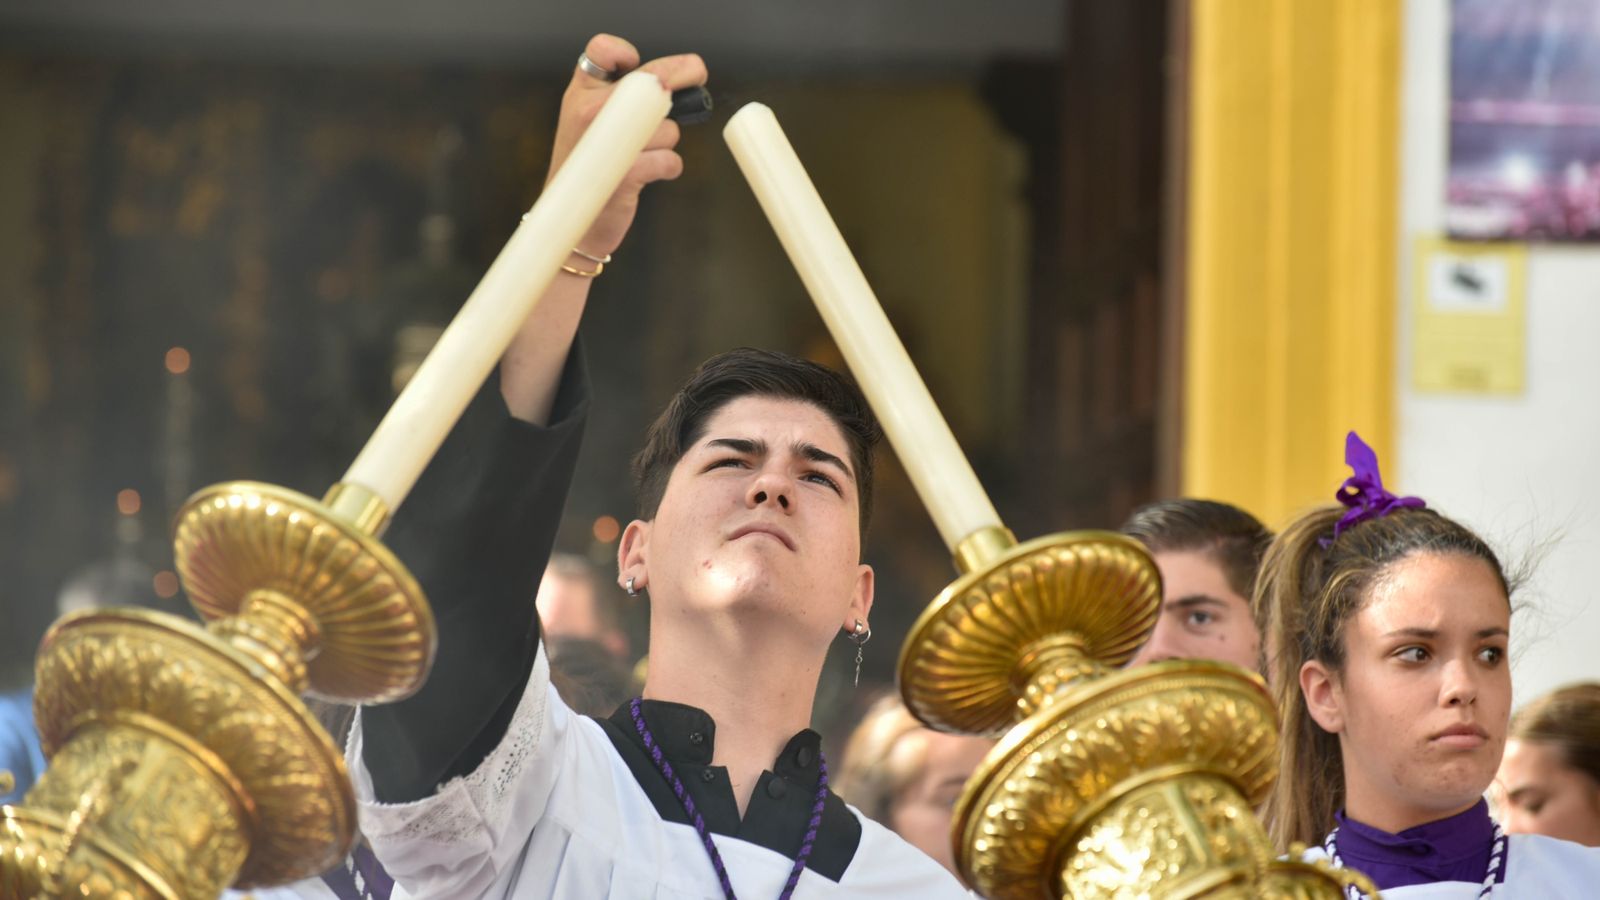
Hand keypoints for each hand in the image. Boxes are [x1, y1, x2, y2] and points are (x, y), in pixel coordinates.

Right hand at [548, 34, 706, 258]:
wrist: (576, 223)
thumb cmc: (594, 168)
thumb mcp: (598, 124)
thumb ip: (627, 98)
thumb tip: (686, 77)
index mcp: (581, 93)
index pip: (601, 50)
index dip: (623, 51)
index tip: (637, 63)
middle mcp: (588, 111)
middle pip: (650, 81)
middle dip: (682, 74)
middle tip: (698, 73)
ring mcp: (605, 142)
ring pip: (666, 128)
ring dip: (666, 142)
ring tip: (639, 158)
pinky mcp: (624, 173)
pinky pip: (669, 160)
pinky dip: (669, 168)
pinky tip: (649, 175)